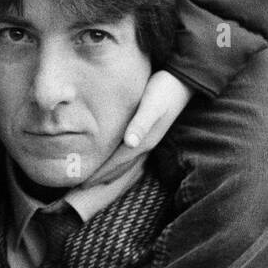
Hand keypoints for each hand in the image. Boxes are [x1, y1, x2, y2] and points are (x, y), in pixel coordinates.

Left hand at [93, 70, 192, 184]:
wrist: (184, 80)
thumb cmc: (164, 89)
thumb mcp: (152, 105)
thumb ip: (141, 123)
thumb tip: (131, 143)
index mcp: (143, 140)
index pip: (117, 163)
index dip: (101, 174)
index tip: (84, 184)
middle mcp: (146, 143)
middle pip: (122, 167)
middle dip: (103, 178)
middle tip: (83, 187)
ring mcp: (149, 138)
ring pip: (127, 163)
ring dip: (112, 173)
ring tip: (96, 180)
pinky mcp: (149, 131)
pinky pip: (132, 154)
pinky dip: (121, 162)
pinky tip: (117, 161)